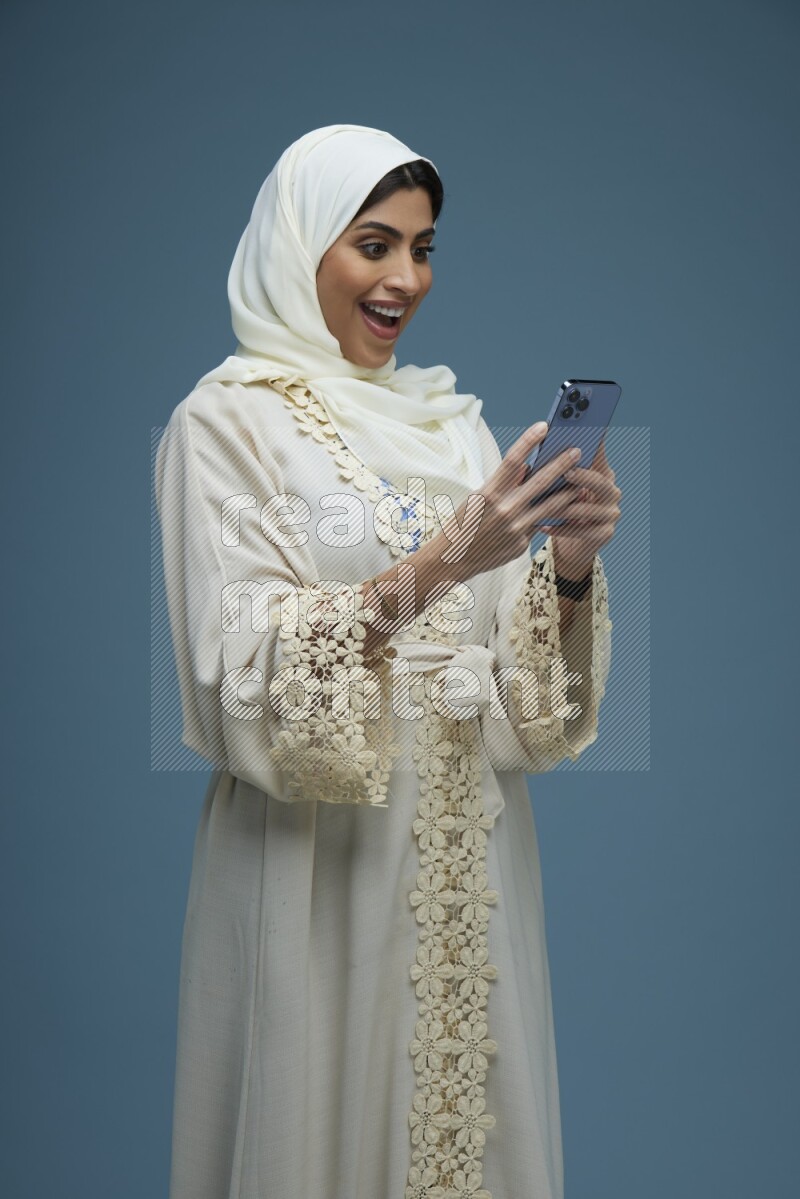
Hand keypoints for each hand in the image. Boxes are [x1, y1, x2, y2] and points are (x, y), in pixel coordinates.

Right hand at [430, 422, 587, 582]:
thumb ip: (503, 484)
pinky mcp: (521, 544)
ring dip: (568, 492)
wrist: (453, 560)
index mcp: (488, 494)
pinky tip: (563, 510)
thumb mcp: (477, 499)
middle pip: (540, 481)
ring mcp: (515, 529)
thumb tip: (526, 467)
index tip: (543, 426)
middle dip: (562, 464)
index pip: (512, 460)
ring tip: (582, 482)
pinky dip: (550, 517)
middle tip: (577, 451)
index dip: (528, 441)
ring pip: (550, 506)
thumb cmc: (463, 524)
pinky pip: (538, 525)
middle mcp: (504, 510)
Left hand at [545, 438, 621, 579]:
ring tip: (544, 505)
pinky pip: (582, 530)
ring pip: (587, 509)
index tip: (583, 432)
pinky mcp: (605, 533)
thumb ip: (551, 473)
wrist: (571, 545)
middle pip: (600, 481)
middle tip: (566, 472)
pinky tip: (542, 525)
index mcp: (602, 473)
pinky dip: (561, 528)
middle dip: (582, 476)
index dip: (594, 443)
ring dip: (564, 507)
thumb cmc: (559, 509)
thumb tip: (527, 462)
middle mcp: (611, 491)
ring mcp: (611, 513)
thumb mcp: (557, 488)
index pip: (599, 454)